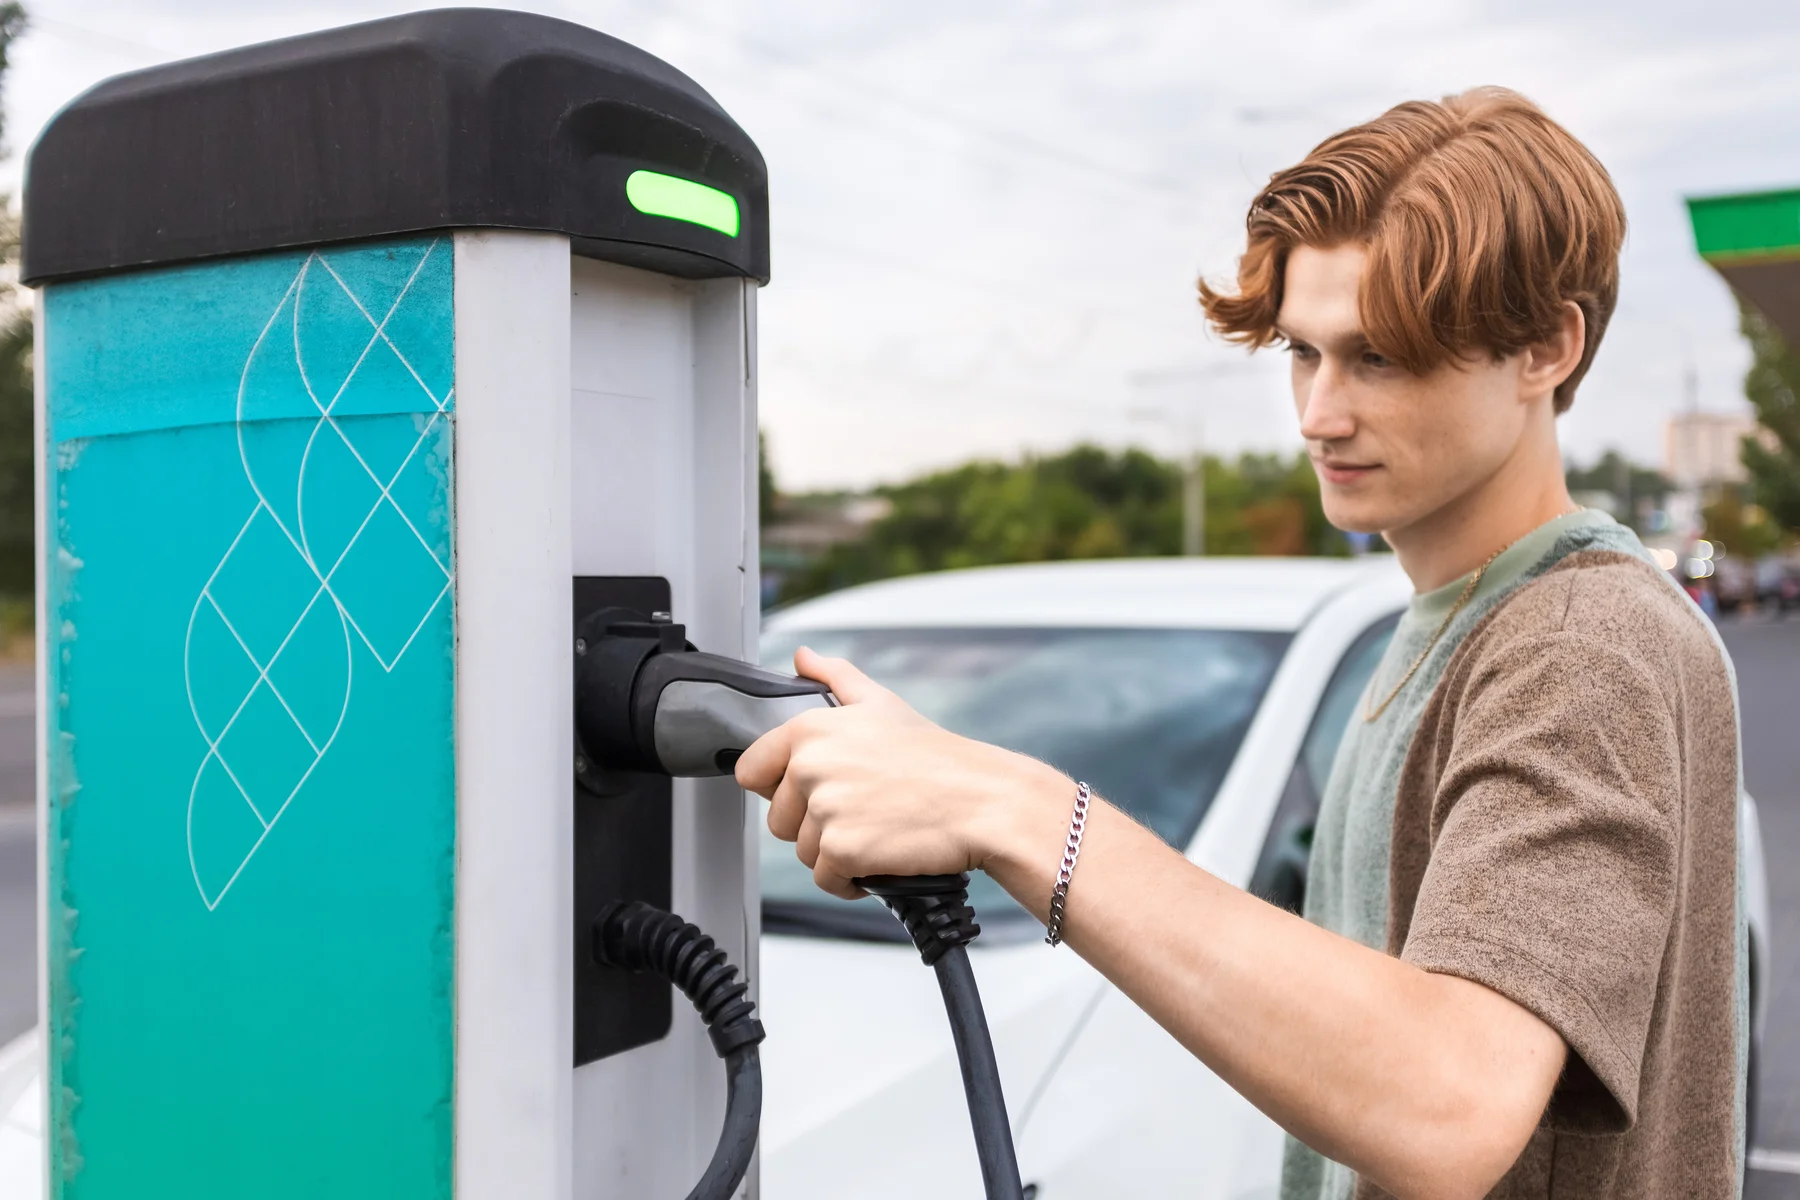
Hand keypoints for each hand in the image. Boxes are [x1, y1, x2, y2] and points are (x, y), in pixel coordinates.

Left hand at [735, 647, 1066, 898]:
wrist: (982, 801)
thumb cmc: (938, 758)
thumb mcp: (881, 703)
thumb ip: (834, 677)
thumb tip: (803, 656)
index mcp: (810, 730)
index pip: (751, 770)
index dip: (781, 787)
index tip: (814, 791)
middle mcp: (810, 766)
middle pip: (778, 820)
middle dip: (816, 825)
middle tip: (863, 810)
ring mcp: (824, 809)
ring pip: (804, 851)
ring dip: (837, 853)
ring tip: (877, 831)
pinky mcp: (841, 849)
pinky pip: (826, 879)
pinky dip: (850, 879)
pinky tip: (880, 858)